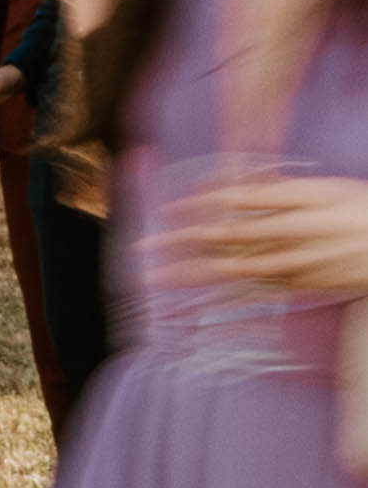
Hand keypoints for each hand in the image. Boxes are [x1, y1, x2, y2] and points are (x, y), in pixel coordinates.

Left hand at [165, 170, 367, 302]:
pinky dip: (226, 302)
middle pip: (230, 235)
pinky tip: (197, 310)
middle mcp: (297, 232)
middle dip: (183, 241)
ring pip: (238, 270)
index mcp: (302, 200)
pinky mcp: (304, 287)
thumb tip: (230, 177)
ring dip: (194, 275)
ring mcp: (300, 263)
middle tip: (141, 247)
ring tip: (153, 280)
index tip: (166, 208)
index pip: (242, 198)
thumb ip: (277, 185)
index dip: (201, 203)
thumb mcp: (325, 188)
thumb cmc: (360, 211)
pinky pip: (258, 294)